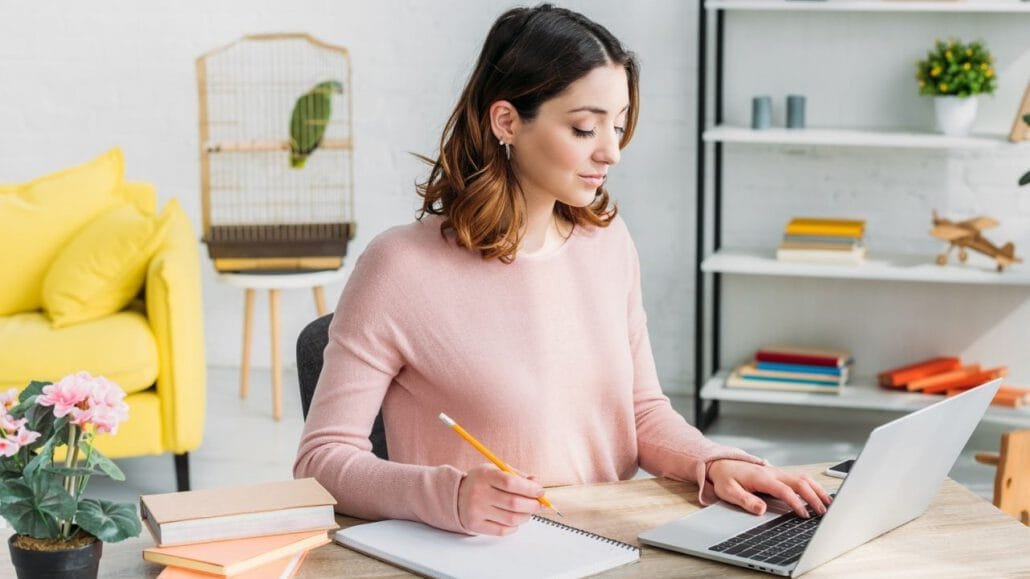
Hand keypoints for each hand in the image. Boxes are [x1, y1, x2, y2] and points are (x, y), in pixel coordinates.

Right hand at [457, 463, 542, 535]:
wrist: (456, 495)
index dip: (529, 489)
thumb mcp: (495, 470)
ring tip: (527, 512)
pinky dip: (514, 527)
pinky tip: (514, 520)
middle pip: (513, 503)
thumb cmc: (481, 482)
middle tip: (539, 504)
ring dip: (526, 517)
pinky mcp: (475, 525)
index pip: (510, 483)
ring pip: (511, 519)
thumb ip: (516, 475)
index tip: (540, 492)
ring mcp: (476, 510)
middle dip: (532, 505)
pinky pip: (502, 530)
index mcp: (484, 475)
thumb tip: (536, 482)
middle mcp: (478, 493)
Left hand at [707, 460, 832, 518]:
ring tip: (828, 504)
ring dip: (817, 490)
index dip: (796, 503)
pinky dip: (812, 486)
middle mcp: (773, 473)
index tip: (804, 515)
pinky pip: (800, 478)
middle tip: (823, 513)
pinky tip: (819, 495)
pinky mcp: (779, 474)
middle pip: (800, 482)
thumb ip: (745, 500)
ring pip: (803, 478)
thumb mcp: (729, 491)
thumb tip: (761, 509)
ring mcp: (777, 472)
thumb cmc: (725, 478)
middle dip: (814, 497)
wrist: (721, 464)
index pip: (785, 491)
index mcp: (762, 478)